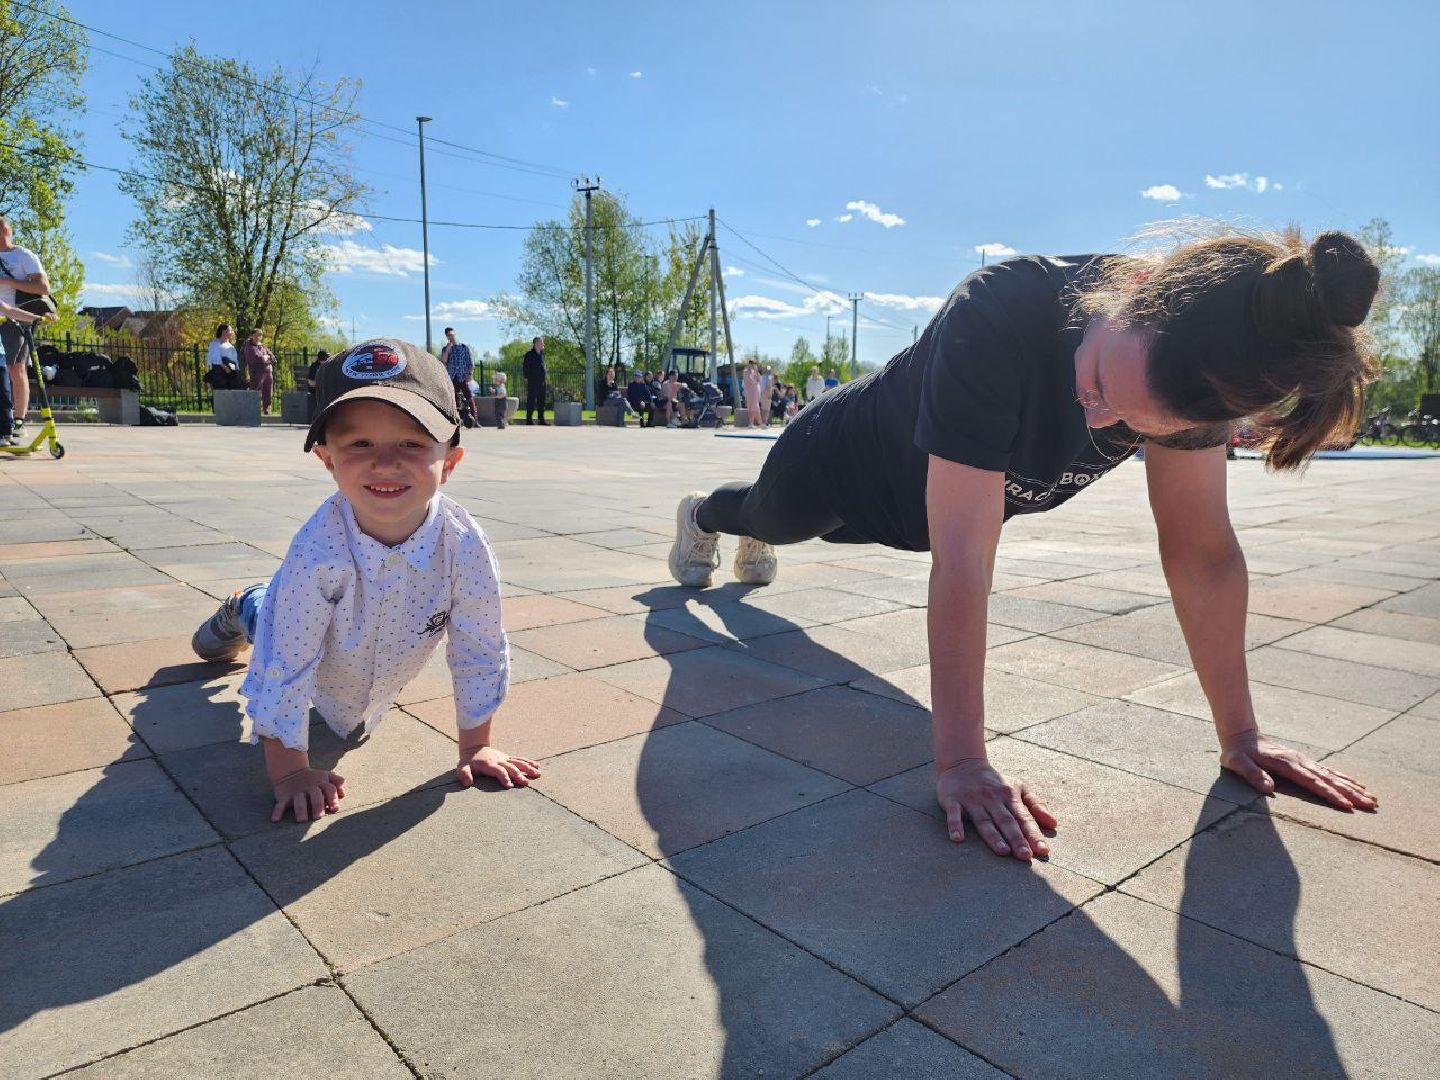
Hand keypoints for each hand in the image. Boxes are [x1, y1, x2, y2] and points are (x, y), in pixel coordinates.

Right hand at [271, 767, 345, 822]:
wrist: (291, 771)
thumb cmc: (314, 778)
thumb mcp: (326, 776)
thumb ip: (338, 781)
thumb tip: (343, 793)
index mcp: (321, 783)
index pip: (329, 789)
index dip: (333, 798)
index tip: (334, 808)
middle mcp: (309, 788)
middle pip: (315, 795)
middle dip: (317, 805)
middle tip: (318, 816)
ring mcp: (296, 792)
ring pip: (298, 801)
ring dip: (300, 810)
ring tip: (302, 820)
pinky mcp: (284, 796)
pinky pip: (280, 804)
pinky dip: (277, 811)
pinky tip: (276, 819)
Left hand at [457, 746, 540, 788]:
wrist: (474, 748)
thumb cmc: (468, 761)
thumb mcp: (462, 767)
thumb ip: (464, 774)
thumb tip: (467, 783)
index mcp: (489, 764)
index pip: (498, 771)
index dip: (504, 777)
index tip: (510, 785)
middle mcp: (499, 760)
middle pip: (511, 767)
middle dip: (519, 775)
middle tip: (526, 783)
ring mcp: (505, 758)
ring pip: (518, 762)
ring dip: (528, 768)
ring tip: (538, 773)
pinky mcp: (508, 758)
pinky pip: (520, 759)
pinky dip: (529, 762)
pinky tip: (537, 766)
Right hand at [936, 759, 1055, 859]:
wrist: (963, 763)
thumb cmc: (995, 782)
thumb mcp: (1018, 787)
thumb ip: (1035, 804)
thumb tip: (1054, 824)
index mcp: (1009, 796)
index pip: (1024, 817)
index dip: (1034, 834)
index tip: (1043, 850)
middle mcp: (992, 799)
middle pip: (1006, 821)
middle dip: (1016, 838)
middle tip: (1025, 856)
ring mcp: (972, 800)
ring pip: (984, 820)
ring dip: (993, 836)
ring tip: (1002, 851)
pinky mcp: (953, 800)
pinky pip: (953, 815)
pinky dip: (955, 826)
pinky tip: (958, 839)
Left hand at [1221, 730, 1377, 811]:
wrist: (1241, 735)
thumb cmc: (1238, 753)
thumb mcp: (1237, 763)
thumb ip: (1252, 775)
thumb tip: (1268, 788)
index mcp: (1287, 764)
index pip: (1312, 782)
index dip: (1330, 794)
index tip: (1347, 805)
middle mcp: (1300, 761)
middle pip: (1329, 779)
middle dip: (1351, 793)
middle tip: (1371, 805)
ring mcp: (1304, 761)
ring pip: (1333, 775)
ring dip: (1353, 787)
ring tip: (1372, 798)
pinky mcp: (1304, 762)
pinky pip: (1328, 771)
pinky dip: (1344, 778)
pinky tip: (1357, 785)